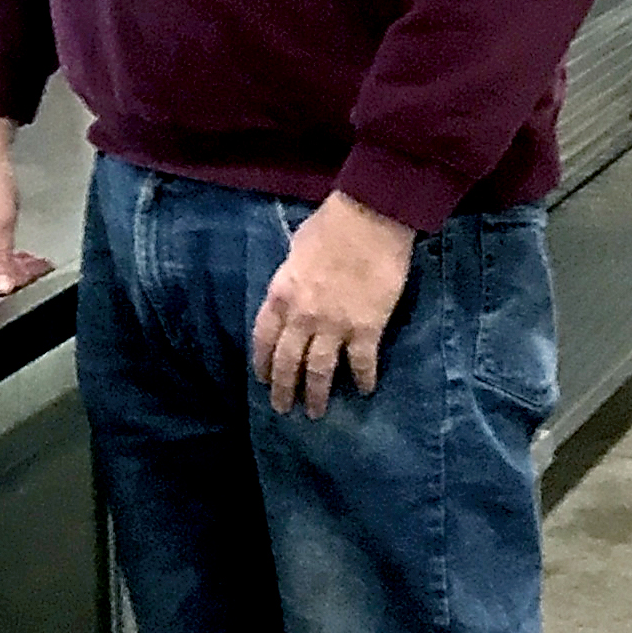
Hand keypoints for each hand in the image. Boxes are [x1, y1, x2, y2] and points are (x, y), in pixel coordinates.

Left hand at [251, 191, 414, 416]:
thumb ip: (292, 277)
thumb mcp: (296, 249)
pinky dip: (363, 379)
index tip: (262, 379)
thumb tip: (294, 288)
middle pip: (288, 361)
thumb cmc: (331, 226)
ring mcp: (334, 325)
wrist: (369, 219)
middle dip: (283, 388)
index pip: (264, 337)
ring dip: (317, 394)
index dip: (262, 361)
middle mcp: (302, 316)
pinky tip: (365, 390)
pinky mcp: (366, 328)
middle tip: (283, 409)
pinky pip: (362, 362)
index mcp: (281, 294)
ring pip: (319, 370)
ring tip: (316, 413)